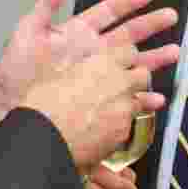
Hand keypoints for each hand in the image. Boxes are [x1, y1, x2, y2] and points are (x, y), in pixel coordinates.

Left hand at [0, 0, 178, 121]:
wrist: (5, 106)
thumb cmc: (14, 70)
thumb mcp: (26, 33)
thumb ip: (45, 6)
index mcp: (79, 32)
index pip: (108, 12)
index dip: (127, 3)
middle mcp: (93, 51)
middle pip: (128, 35)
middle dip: (151, 26)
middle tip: (171, 17)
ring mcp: (97, 75)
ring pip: (132, 64)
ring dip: (153, 59)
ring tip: (174, 53)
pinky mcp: (98, 99)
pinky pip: (125, 98)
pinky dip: (142, 98)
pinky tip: (157, 98)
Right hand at [22, 44, 164, 172]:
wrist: (44, 137)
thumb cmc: (43, 105)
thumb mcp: (56, 74)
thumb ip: (76, 69)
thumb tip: (77, 70)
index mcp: (102, 63)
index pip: (129, 51)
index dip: (125, 58)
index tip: (121, 63)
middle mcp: (119, 82)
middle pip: (144, 75)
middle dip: (137, 79)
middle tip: (123, 87)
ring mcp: (125, 108)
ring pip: (142, 101)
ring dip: (132, 103)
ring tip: (114, 112)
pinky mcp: (124, 132)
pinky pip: (130, 126)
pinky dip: (122, 126)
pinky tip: (106, 131)